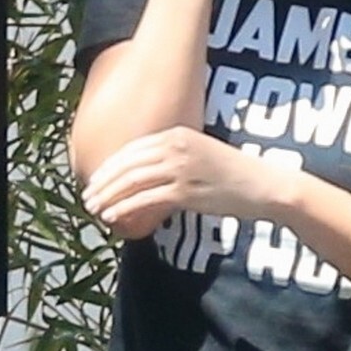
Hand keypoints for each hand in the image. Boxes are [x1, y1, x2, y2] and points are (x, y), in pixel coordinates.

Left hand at [83, 128, 290, 239]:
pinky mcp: (187, 191)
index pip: (132, 149)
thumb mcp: (201, 155)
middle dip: (103, 182)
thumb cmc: (234, 174)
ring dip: (109, 197)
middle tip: (87, 197)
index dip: (110, 166)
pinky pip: (146, 200)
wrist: (264, 184)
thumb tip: (147, 177)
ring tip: (94, 210)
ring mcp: (181, 168)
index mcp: (177, 133)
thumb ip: (173, 159)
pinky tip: (114, 217)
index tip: (95, 180)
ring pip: (132, 182)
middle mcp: (176, 146)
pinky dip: (125, 209)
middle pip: (127, 164)